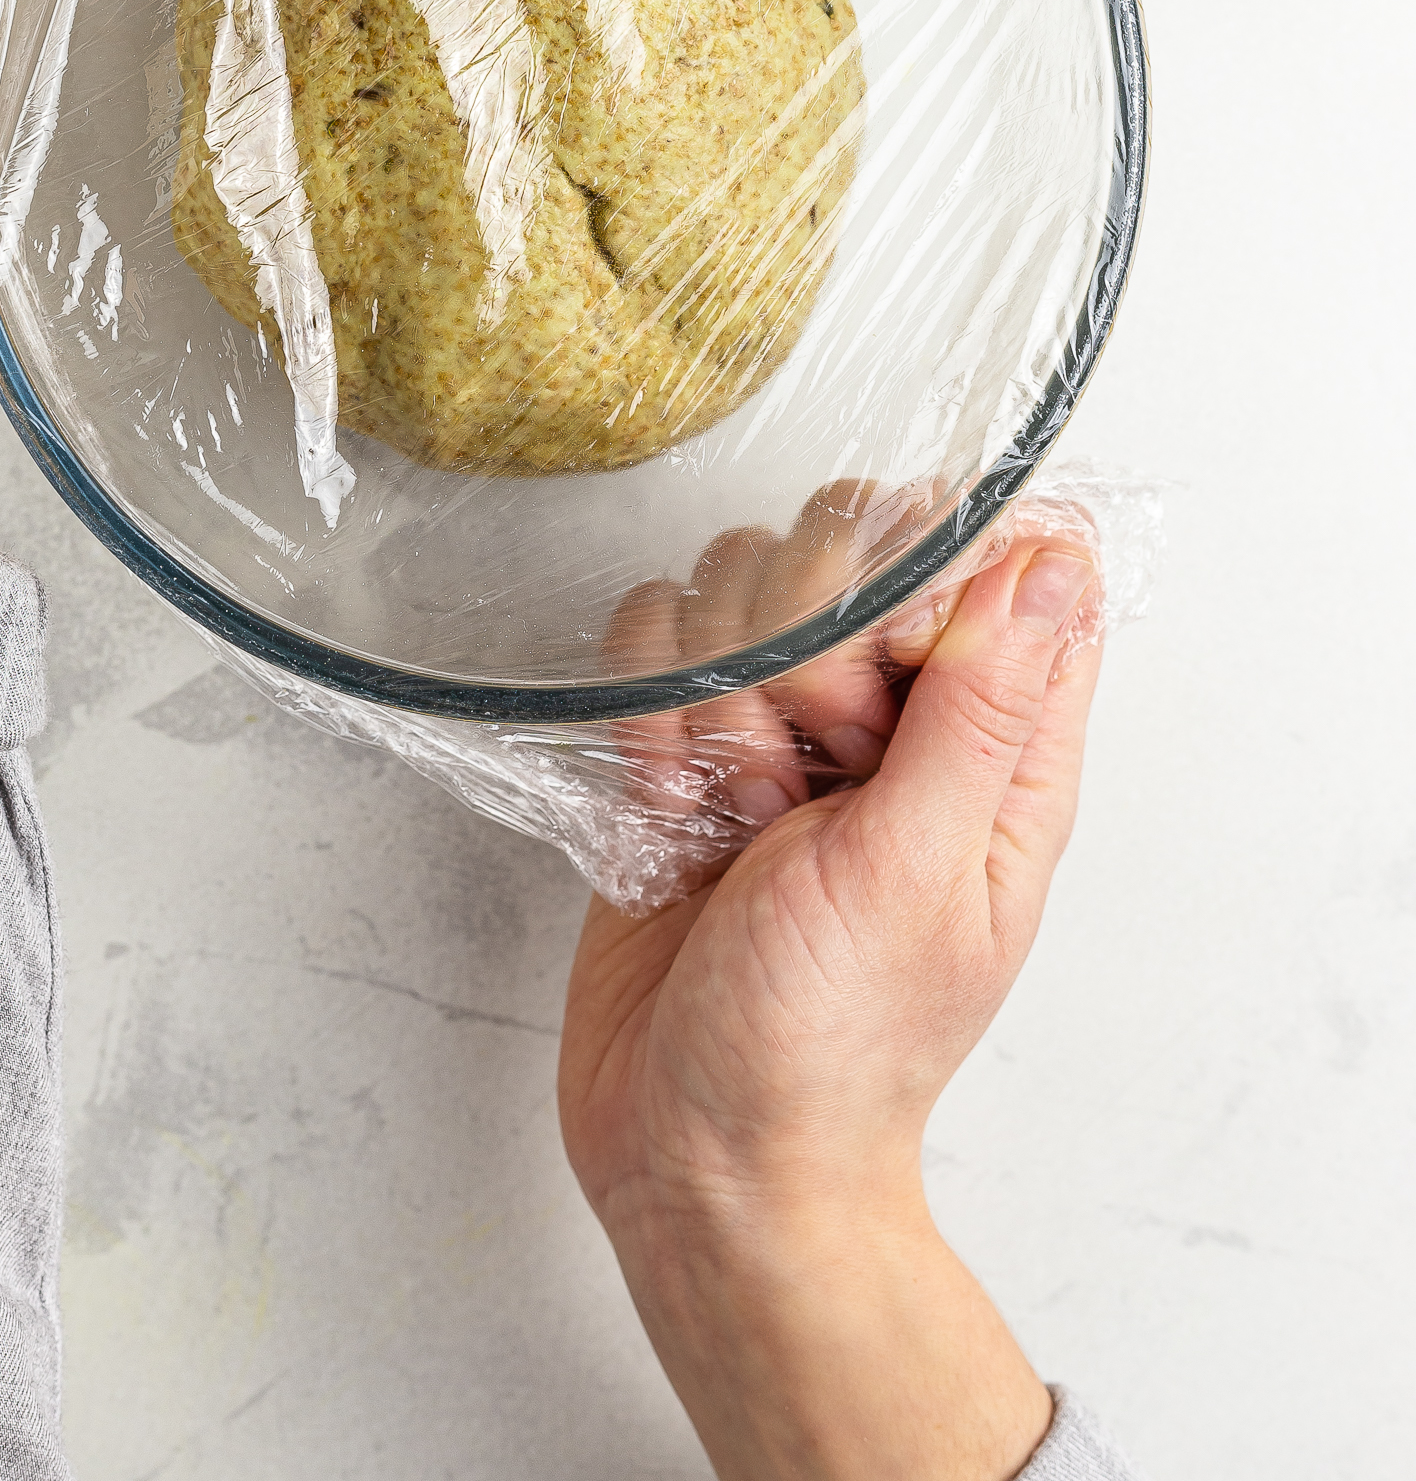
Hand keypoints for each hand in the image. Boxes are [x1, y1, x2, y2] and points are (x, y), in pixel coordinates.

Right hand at [559, 531, 1102, 1480]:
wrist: (698, 1154)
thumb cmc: (832, 1044)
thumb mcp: (920, 867)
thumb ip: (981, 704)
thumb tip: (1056, 561)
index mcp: (996, 751)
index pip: (998, 559)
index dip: (930, 568)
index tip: (887, 650)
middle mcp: (897, 723)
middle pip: (850, 548)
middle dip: (804, 645)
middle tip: (807, 770)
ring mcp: (788, 732)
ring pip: (740, 584)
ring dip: (717, 694)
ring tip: (733, 810)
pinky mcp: (688, 751)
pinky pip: (654, 646)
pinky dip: (646, 716)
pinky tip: (666, 808)